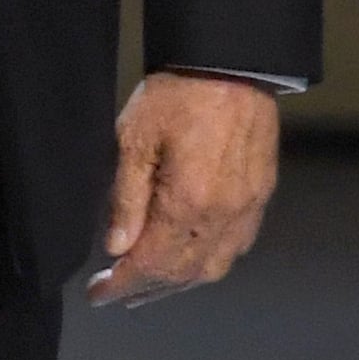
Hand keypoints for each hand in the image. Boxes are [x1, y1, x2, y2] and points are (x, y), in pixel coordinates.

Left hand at [88, 71, 278, 307]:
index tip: (98, 295)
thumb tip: (116, 248)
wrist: (231, 64)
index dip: (121, 285)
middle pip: (182, 274)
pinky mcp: (260, 197)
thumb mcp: (134, 138)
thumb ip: (126, 198)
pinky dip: (207, 263)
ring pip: (212, 268)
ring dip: (177, 283)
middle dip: (145, 289)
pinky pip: (235, 248)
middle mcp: (222, 216)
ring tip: (147, 286)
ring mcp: (247, 209)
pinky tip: (189, 260)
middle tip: (116, 293)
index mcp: (188, 203)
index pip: (150, 264)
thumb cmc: (178, 94)